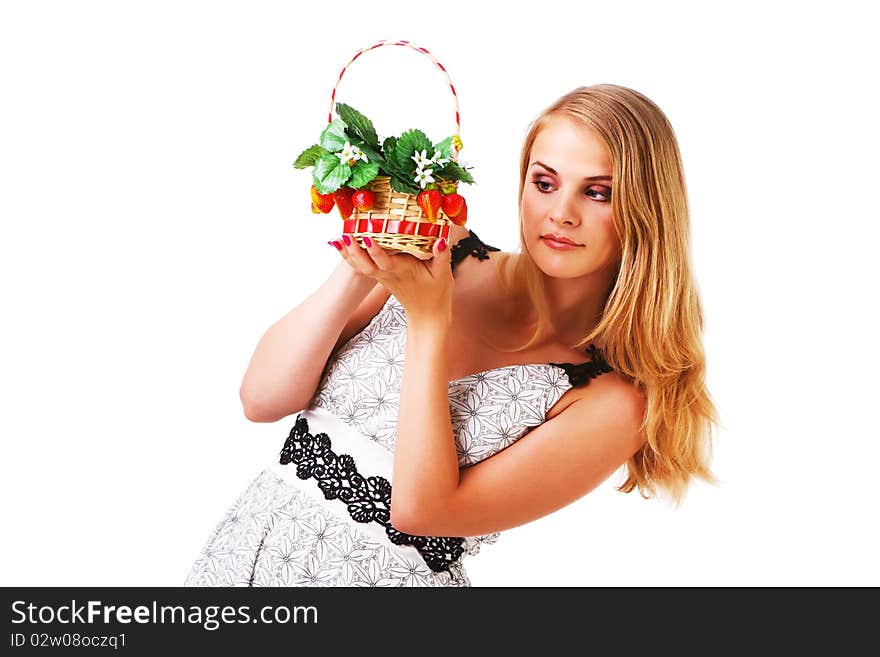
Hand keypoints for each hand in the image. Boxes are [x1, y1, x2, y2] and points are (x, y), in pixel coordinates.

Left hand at [330, 233, 453, 323]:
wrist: (427, 316)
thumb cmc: (437, 295)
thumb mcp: (444, 275)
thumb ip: (442, 257)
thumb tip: (441, 240)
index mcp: (402, 272)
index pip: (385, 262)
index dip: (375, 251)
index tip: (366, 237)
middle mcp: (389, 274)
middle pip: (366, 264)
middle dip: (354, 251)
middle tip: (343, 235)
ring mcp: (382, 277)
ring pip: (361, 266)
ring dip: (348, 253)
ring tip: (337, 238)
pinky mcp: (380, 276)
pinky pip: (362, 266)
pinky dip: (351, 256)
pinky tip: (342, 244)